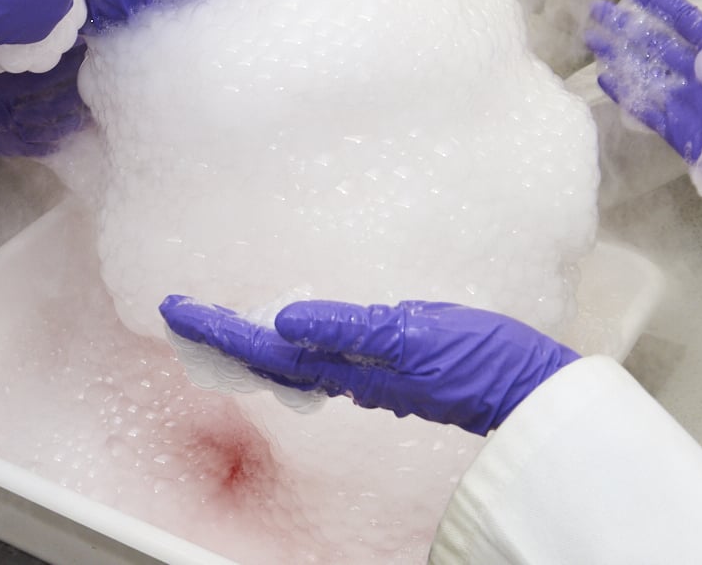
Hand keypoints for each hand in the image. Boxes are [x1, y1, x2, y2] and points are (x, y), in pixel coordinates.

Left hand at [159, 296, 575, 435]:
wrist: (527, 389)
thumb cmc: (478, 360)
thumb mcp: (412, 333)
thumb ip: (348, 329)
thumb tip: (284, 319)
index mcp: (345, 366)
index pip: (262, 347)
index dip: (216, 329)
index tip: (174, 310)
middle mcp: (346, 376)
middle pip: (264, 358)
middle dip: (220, 335)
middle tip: (181, 311)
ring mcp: (363, 375)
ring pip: (287, 360)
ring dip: (248, 338)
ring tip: (217, 318)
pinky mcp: (384, 369)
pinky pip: (317, 357)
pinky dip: (287, 340)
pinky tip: (288, 327)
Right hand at [589, 0, 701, 267]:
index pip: (683, 21)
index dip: (656, 2)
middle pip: (656, 45)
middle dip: (626, 28)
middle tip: (595, 11)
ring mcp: (690, 105)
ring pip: (646, 74)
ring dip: (619, 56)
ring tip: (591, 41)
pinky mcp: (682, 133)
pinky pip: (648, 110)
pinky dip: (626, 95)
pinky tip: (605, 79)